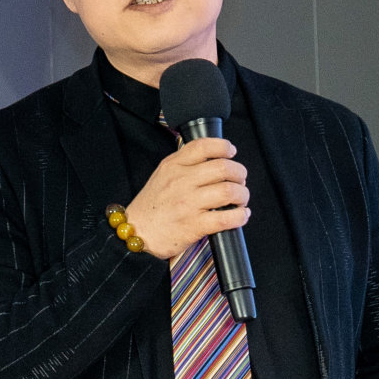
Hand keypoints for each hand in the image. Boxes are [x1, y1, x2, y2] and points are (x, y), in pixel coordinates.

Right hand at [123, 137, 249, 260]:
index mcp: (173, 166)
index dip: (223, 147)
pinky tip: (240, 216)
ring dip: (242, 195)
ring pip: (228, 191)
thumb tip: (216, 159)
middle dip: (239, 174)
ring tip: (240, 200)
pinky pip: (225, 218)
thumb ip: (185, 164)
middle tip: (240, 181)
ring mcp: (187, 203)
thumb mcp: (162, 175)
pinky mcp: (193, 225)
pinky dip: (240, 216)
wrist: (136, 232)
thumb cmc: (152, 206)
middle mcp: (181, 181)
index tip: (231, 152)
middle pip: (223, 168)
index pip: (203, 146)